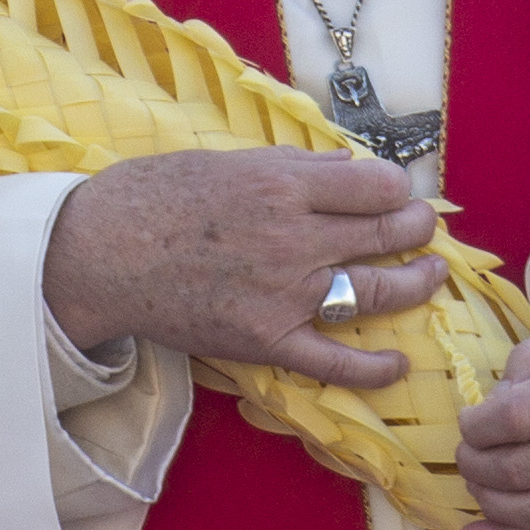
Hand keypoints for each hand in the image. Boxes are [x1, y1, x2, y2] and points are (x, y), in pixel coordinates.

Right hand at [42, 149, 443, 388]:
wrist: (97, 254)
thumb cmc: (153, 197)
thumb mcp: (226, 161)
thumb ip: (293, 166)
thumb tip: (348, 167)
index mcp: (283, 185)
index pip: (376, 184)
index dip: (397, 187)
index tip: (396, 190)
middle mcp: (293, 239)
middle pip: (386, 233)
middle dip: (416, 227)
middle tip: (421, 226)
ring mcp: (284, 294)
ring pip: (376, 292)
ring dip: (416, 283)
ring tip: (432, 275)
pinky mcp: (266, 341)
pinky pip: (334, 362)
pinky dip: (375, 369)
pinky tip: (399, 363)